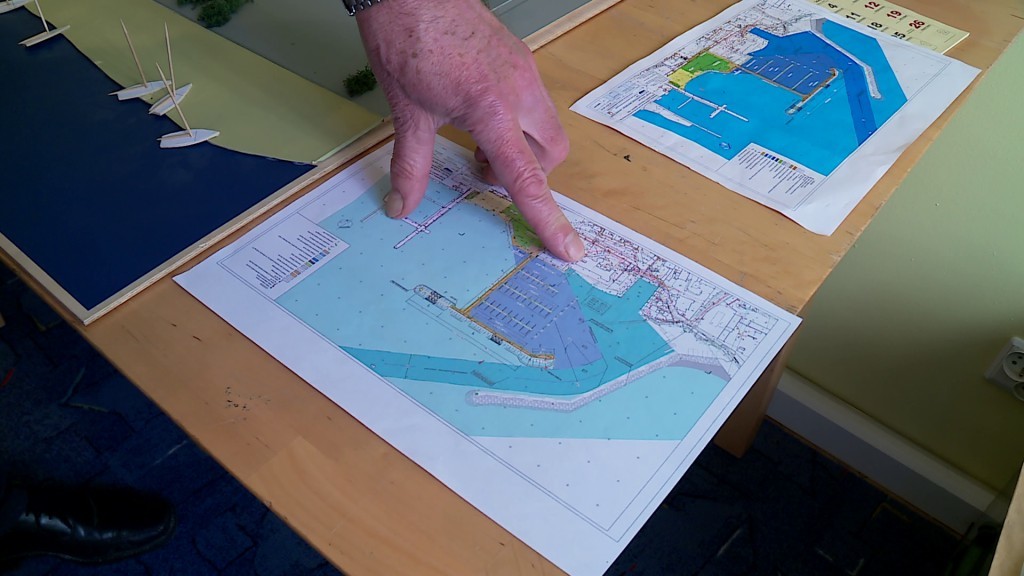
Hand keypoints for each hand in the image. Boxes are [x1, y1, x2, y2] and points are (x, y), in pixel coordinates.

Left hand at [355, 0, 585, 261]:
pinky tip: (478, 112)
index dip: (549, 219)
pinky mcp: (518, 58)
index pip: (527, 178)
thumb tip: (403, 204)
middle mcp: (518, 90)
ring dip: (520, 146)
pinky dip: (515, 120)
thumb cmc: (407, 38)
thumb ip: (410, 164)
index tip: (569, 249)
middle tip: (483, 169)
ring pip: (545, 127)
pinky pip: (533, 102)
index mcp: (492, 109)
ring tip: (476, 139)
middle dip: (528, 173)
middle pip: (550, 154)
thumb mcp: (406, 112)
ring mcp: (522, 70)